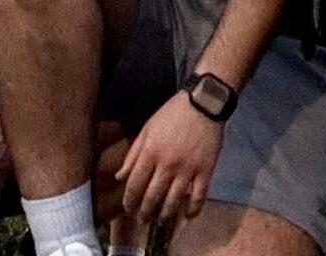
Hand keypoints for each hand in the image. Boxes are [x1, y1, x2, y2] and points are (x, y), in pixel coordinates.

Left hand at [117, 91, 224, 224]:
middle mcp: (167, 164)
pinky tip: (187, 216)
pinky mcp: (206, 171)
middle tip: (143, 220)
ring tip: (160, 221)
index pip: (135, 184)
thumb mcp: (148, 128)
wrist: (204, 102)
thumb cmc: (173, 113)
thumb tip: (120, 177)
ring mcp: (188, 169)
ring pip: (173, 201)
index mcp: (151, 152)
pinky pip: (199, 197)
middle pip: (152, 197)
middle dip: (145, 212)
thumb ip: (133, 154)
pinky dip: (192, 210)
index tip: (128, 209)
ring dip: (165, 215)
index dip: (129, 201)